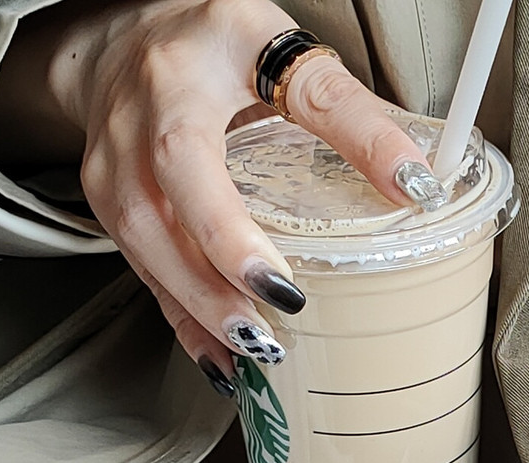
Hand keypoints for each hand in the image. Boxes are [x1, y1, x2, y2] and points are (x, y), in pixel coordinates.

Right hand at [0, 0, 438, 387]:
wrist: (123, 36)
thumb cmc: (212, 42)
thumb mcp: (285, 49)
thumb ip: (351, 113)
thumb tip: (417, 183)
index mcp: (175, 82)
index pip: (186, 158)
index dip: (229, 230)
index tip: (286, 285)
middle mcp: (130, 129)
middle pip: (156, 219)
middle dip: (212, 286)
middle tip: (269, 334)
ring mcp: (111, 172)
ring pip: (145, 254)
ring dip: (199, 314)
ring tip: (256, 354)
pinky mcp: (113, 209)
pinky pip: (146, 275)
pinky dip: (186, 322)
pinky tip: (223, 361)